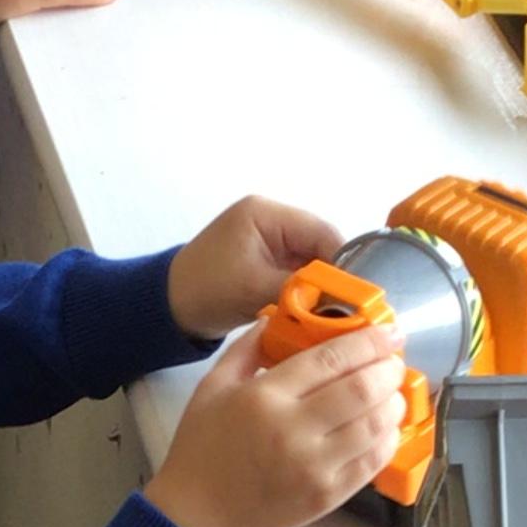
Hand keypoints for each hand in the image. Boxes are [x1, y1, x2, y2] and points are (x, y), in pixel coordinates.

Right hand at [145, 318, 404, 526]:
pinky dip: (388, 439)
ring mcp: (315, 466)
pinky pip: (373, 461)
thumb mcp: (212, 387)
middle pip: (362, 389)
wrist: (199, 515)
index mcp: (265, 396)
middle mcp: (294, 429)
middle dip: (388, 369)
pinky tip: (386, 428)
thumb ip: (246, 349)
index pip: (331, 359)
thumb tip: (275, 317)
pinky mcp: (328, 495)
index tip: (388, 333)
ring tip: (393, 393)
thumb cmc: (201, 448)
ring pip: (375, 425)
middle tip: (393, 363)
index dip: (369, 341)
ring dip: (393, 403)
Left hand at [167, 195, 346, 340]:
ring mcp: (270, 241)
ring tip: (339, 313)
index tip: (359, 293)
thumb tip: (341, 300)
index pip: (322, 231)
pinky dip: (307, 292)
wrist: (167, 308)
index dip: (343, 262)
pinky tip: (318, 313)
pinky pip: (298, 274)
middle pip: (321, 246)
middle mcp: (272, 220)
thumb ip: (300, 288)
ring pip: (312, 262)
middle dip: (334, 276)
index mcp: (267, 213)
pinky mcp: (267, 262)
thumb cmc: (204, 291)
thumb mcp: (256, 288)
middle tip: (353, 308)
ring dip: (322, 287)